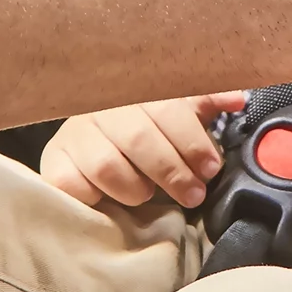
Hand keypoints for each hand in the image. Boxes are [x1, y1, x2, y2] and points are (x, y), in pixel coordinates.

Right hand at [42, 92, 247, 209]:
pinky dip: (97, 197)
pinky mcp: (53, 164)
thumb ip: (203, 104)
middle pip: (138, 138)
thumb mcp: (175, 113)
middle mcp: (99, 108)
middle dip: (172, 171)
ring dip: (136, 187)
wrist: (88, 147)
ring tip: (147, 195)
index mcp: (132, 90)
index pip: (164, 109)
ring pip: (108, 165)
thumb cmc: (141, 132)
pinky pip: (74, 185)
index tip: (210, 168)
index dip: (191, 140)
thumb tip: (238, 99)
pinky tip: (108, 201)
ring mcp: (72, 135)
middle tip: (193, 194)